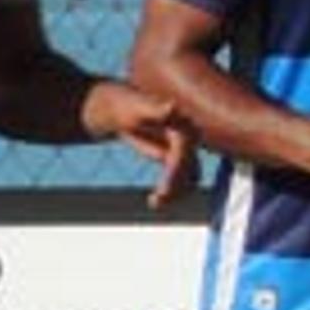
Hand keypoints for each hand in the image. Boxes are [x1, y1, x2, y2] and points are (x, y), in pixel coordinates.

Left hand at [82, 78, 197, 207]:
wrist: (118, 109)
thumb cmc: (125, 106)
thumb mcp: (138, 109)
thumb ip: (156, 110)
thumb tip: (173, 106)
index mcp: (183, 126)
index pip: (183, 155)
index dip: (174, 175)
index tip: (162, 192)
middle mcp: (190, 138)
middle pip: (188, 170)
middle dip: (174, 187)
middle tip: (155, 201)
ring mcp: (185, 149)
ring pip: (189, 178)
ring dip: (176, 193)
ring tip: (154, 202)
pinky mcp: (178, 158)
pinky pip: (181, 179)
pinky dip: (173, 192)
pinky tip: (155, 200)